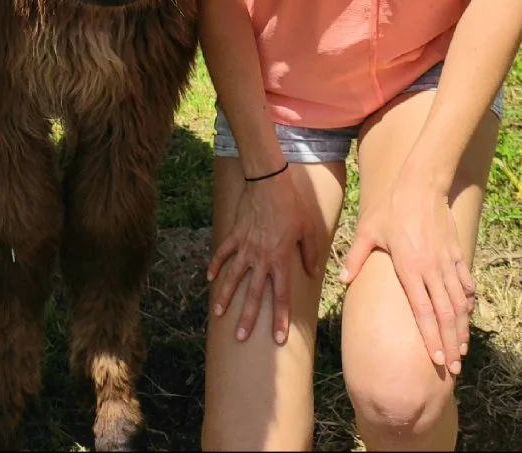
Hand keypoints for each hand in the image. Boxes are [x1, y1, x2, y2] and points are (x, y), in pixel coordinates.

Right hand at [206, 168, 316, 344]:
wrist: (269, 182)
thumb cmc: (292, 206)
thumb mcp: (308, 230)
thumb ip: (310, 254)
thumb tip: (312, 273)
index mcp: (281, 260)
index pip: (281, 296)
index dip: (280, 318)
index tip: (278, 339)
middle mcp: (261, 258)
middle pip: (254, 294)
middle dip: (248, 318)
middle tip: (241, 337)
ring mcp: (245, 247)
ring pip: (233, 277)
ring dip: (226, 297)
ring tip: (218, 314)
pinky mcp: (235, 235)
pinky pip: (223, 253)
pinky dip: (215, 265)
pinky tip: (209, 278)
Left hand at [339, 174, 474, 374]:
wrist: (421, 185)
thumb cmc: (391, 208)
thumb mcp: (368, 230)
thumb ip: (356, 257)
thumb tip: (342, 280)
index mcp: (409, 268)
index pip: (422, 311)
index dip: (430, 337)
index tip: (435, 358)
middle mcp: (431, 270)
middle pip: (445, 314)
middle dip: (450, 343)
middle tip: (453, 368)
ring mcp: (447, 262)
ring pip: (459, 303)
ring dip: (461, 328)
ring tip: (462, 351)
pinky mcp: (457, 253)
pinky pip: (466, 283)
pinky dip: (469, 302)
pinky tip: (468, 316)